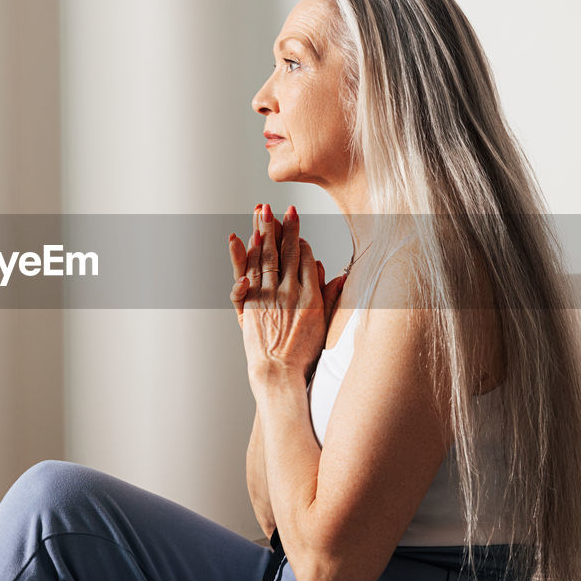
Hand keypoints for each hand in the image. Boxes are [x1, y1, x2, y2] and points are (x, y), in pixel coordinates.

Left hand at [228, 206, 346, 348]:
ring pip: (265, 256)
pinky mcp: (250, 303)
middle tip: (279, 206)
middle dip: (282, 226)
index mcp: (311, 296)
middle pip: (285, 251)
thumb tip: (341, 277)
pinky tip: (239, 238)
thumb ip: (331, 298)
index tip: (295, 225)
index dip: (299, 240)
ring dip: (262, 231)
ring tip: (260, 211)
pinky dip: (242, 254)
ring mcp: (269, 295)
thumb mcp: (324, 325)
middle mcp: (290, 291)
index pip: (305, 258)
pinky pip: (246, 272)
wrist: (280, 373)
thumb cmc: (302, 354)